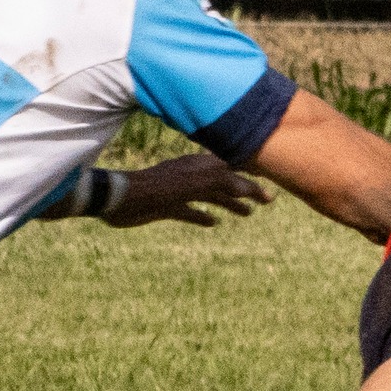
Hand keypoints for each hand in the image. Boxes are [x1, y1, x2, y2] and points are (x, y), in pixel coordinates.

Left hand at [103, 154, 273, 228]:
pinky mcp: (166, 207)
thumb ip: (222, 182)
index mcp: (200, 168)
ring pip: (211, 197)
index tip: (270, 192)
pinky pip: (190, 211)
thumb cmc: (157, 189)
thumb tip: (250, 186)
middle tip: (266, 202)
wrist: (120, 199)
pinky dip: (203, 215)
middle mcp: (193, 176)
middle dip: (246, 191)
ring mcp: (180, 191)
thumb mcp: (194, 184)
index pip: (233, 172)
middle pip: (226, 182)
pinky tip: (212, 223)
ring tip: (246, 215)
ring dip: (229, 204)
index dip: (252, 181)